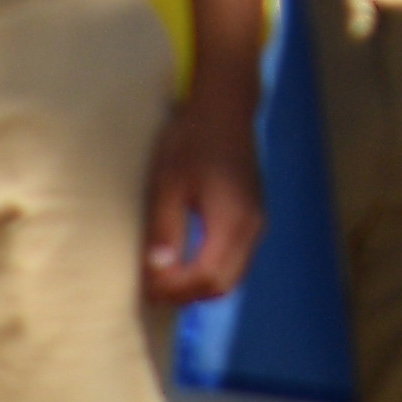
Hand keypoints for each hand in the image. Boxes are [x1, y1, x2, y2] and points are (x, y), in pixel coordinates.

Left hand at [143, 82, 264, 305]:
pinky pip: (236, 259)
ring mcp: (257, 221)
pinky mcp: (253, 215)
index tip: (145, 287)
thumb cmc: (191, 141)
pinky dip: (211, 270)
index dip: (175, 290)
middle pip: (223, 285)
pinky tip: (186, 261)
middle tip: (151, 288)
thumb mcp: (168, 183)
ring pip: (232, 275)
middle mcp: (252, 226)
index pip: (207, 278)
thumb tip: (158, 272)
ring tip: (164, 277)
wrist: (224, 107)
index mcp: (232, 219)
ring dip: (199, 285)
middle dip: (186, 294)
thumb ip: (165, 229)